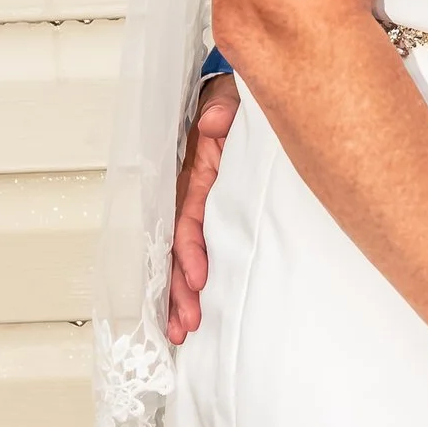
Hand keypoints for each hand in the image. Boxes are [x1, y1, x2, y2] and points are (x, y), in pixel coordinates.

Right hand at [164, 73, 239, 346]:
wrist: (249, 97)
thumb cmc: (236, 101)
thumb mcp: (233, 98)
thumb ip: (223, 107)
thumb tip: (213, 122)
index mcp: (195, 168)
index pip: (187, 215)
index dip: (188, 249)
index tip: (198, 278)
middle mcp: (194, 191)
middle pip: (178, 247)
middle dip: (178, 288)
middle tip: (187, 322)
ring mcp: (206, 205)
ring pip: (185, 256)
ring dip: (180, 294)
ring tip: (183, 329)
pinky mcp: (219, 213)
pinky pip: (202, 251)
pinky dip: (192, 281)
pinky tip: (193, 311)